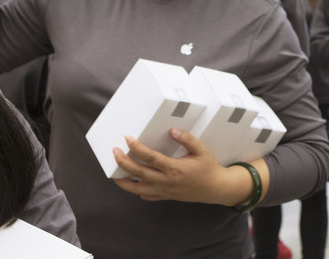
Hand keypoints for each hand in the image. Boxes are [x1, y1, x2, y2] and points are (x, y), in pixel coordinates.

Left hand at [112, 131, 235, 204]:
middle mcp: (165, 181)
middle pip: (138, 172)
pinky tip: (132, 182)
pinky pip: (145, 195)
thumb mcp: (201, 150)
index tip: (127, 138)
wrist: (215, 189)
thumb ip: (187, 139)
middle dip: (123, 162)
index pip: (150, 157)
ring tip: (113, 172)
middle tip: (114, 151)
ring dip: (123, 181)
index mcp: (174, 168)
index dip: (137, 148)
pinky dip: (136, 189)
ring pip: (137, 189)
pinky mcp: (164, 196)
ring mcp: (163, 191)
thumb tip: (172, 130)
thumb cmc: (208, 168)